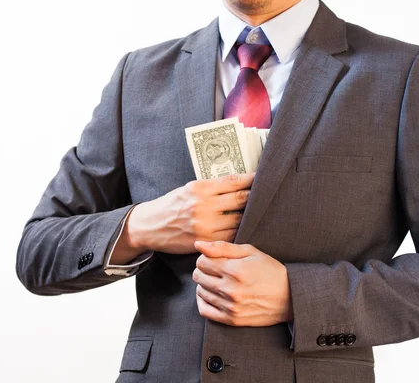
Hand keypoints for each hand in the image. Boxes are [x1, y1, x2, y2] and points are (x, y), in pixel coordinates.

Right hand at [124, 173, 255, 254]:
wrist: (149, 226)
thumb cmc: (171, 205)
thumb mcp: (188, 189)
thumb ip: (211, 187)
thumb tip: (237, 184)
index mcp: (200, 188)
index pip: (233, 181)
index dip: (251, 179)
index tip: (262, 177)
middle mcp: (203, 205)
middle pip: (240, 200)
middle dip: (256, 197)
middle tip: (268, 194)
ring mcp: (205, 225)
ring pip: (238, 220)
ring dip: (251, 217)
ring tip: (261, 213)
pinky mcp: (205, 240)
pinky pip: (230, 236)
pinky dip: (239, 232)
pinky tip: (246, 228)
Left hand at [193, 240, 292, 326]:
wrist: (290, 297)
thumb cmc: (270, 270)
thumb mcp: (250, 252)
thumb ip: (223, 247)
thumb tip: (198, 244)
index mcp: (235, 270)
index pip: (202, 261)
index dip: (205, 257)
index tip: (214, 258)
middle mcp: (230, 289)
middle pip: (198, 276)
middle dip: (203, 270)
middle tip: (215, 269)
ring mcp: (230, 306)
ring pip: (200, 292)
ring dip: (204, 284)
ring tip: (217, 280)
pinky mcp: (232, 319)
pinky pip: (204, 311)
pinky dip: (203, 301)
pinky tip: (211, 295)